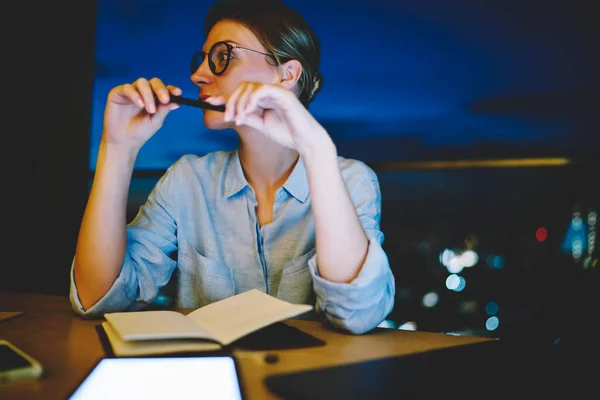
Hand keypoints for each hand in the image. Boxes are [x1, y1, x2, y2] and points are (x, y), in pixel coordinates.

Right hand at [102, 77, 180, 150]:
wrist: (124, 141)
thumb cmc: (140, 132)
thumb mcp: (156, 122)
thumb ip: (164, 110)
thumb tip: (176, 102)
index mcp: (155, 98)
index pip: (165, 89)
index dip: (171, 89)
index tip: (178, 93)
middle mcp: (144, 92)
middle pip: (154, 82)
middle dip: (161, 90)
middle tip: (164, 100)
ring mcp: (131, 92)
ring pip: (142, 82)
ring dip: (148, 94)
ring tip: (150, 109)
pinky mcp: (118, 93)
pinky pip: (127, 88)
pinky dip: (135, 95)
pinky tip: (140, 104)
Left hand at [205, 82, 329, 153]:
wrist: (305, 141)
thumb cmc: (286, 133)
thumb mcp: (260, 125)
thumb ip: (247, 116)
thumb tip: (229, 112)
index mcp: (264, 98)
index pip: (241, 92)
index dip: (225, 96)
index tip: (209, 102)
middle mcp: (269, 91)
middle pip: (242, 87)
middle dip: (231, 102)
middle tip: (228, 118)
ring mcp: (276, 91)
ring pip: (250, 87)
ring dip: (239, 103)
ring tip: (238, 120)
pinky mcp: (283, 94)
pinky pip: (262, 90)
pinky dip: (251, 100)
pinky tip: (247, 112)